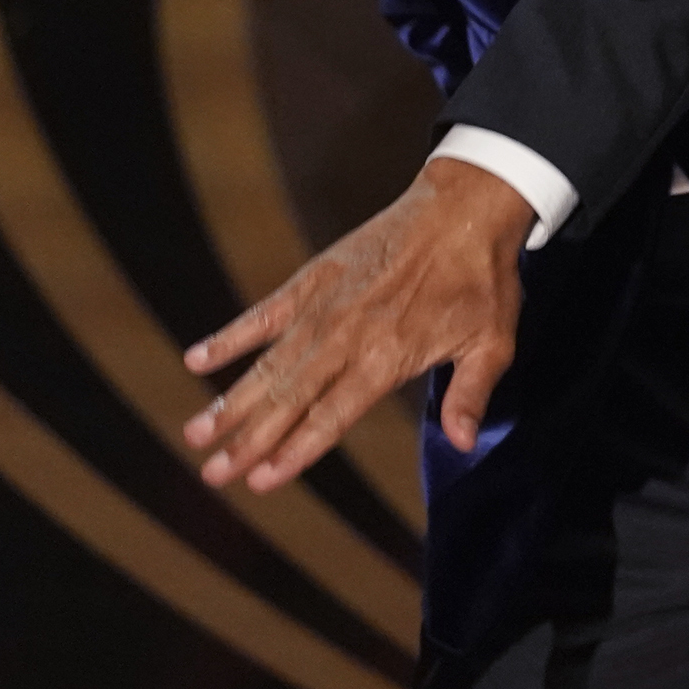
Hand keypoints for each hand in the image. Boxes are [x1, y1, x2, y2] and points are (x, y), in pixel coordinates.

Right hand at [181, 157, 531, 490]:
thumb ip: (470, 395)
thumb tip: (461, 444)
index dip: (295, 452)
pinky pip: (263, 312)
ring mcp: (325, 306)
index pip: (331, 417)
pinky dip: (231, 336)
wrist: (465, 206)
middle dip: (248, 441)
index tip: (260, 483)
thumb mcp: (493, 342)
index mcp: (387, 358)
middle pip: (288, 399)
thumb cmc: (482, 279)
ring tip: (195, 434)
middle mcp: (347, 337)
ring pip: (269, 364)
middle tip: (211, 476)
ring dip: (230, 401)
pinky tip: (196, 359)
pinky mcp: (314, 278)